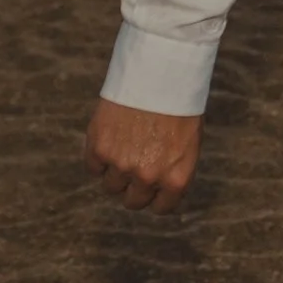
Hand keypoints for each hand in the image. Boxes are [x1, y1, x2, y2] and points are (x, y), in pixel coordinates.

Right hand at [84, 98, 201, 213]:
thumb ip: (173, 169)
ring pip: (111, 186)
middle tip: (136, 167)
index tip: (153, 189)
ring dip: (115, 172)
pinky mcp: (99, 150)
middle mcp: (149, 177)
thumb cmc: (179, 105)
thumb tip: (159, 190)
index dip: (156, 198)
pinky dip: (99, 157)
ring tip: (125, 147)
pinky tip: (110, 139)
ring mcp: (122, 165)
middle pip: (133, 201)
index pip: (161, 208)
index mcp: (177, 178)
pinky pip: (94, 168)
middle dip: (134, 188)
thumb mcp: (188, 142)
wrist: (160, 74)